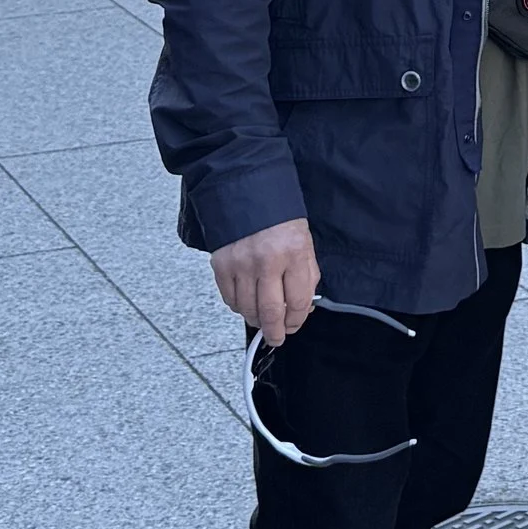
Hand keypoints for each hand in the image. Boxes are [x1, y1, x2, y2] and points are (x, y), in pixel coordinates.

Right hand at [213, 217, 318, 344]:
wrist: (247, 190)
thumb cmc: (280, 218)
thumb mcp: (305, 243)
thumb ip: (306, 276)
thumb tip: (303, 308)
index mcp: (294, 253)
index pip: (298, 301)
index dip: (297, 320)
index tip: (294, 326)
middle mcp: (267, 260)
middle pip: (271, 312)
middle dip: (275, 332)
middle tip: (277, 338)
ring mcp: (241, 263)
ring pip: (248, 309)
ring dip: (256, 320)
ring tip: (261, 319)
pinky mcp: (221, 264)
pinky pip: (230, 299)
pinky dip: (239, 306)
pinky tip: (246, 302)